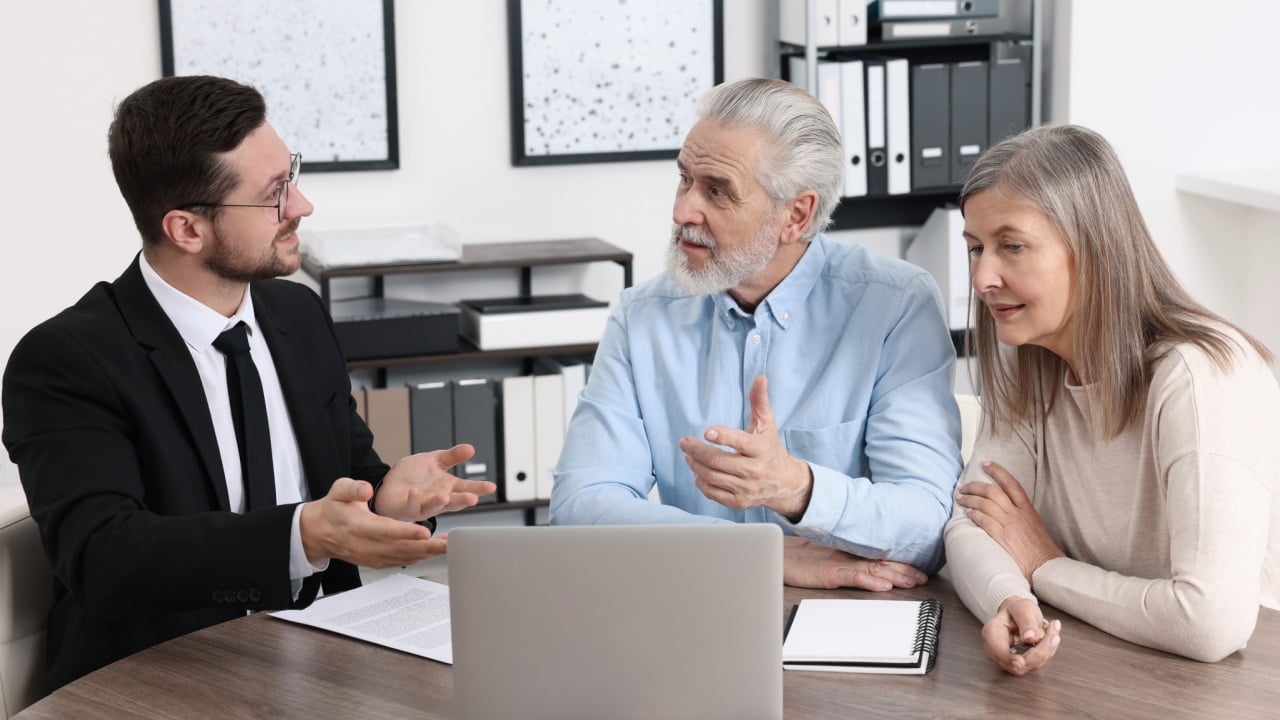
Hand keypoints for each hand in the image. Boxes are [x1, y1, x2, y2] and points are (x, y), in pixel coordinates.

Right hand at [299, 477, 447, 567]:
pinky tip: (434, 551)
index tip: (425, 531)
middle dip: (426, 547)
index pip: (386, 531)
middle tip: (448, 543)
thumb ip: (353, 488)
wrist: (320, 532)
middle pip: (400, 548)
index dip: (407, 532)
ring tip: (448, 546)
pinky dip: (418, 557)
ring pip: (404, 557)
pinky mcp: (377, 561)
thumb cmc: (333, 508)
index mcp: (359, 526)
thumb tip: (367, 490)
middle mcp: (367, 545)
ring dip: (427, 553)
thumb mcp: (338, 491)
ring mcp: (372, 556)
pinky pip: (400, 561)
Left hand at [373, 444, 497, 522]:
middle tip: (473, 498)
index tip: (491, 486)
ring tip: (445, 497)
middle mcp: (438, 498)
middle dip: (463, 500)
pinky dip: (415, 500)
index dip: (478, 488)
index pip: (466, 488)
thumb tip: (471, 448)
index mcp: (447, 487)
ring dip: (440, 503)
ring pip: (434, 507)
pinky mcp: (408, 509)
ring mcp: (424, 505)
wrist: (389, 484)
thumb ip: (452, 456)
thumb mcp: (434, 460)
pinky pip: (412, 506)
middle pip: (454, 501)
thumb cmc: (413, 476)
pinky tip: (416, 492)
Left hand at [680, 376, 811, 520]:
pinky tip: (697, 472)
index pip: (741, 443)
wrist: (784, 483)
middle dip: (697, 450)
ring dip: (695, 465)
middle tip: (684, 442)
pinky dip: (701, 482)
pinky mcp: (739, 502)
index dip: (723, 437)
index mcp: (762, 450)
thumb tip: (760, 378)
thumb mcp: (767, 424)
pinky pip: (714, 493)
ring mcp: (747, 488)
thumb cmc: (771, 449)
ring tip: (688, 454)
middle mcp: (755, 471)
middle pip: (719, 461)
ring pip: (713, 477)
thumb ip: (760, 401)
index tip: (707, 431)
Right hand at [782, 536, 927, 590]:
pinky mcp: (828, 573)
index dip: (900, 563)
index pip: (879, 557)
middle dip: (904, 570)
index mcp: (847, 553)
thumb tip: (867, 570)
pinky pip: (853, 576)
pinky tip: (884, 586)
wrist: (774, 555)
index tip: (919, 572)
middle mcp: (847, 556)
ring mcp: (838, 564)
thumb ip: (844, 561)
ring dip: (894, 575)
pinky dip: (870, 581)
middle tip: (924, 578)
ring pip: (873, 569)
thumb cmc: (797, 558)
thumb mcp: (824, 559)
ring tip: (912, 582)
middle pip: (881, 562)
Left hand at [956, 461, 1064, 582]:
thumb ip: (1021, 514)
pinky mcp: (1002, 537)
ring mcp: (1009, 525)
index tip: (985, 463)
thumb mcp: (1035, 525)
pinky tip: (967, 513)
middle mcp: (1017, 514)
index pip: (1011, 483)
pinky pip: (984, 520)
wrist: (1047, 567)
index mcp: (1027, 509)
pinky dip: (974, 514)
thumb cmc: (1041, 550)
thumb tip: (1005, 507)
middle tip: (964, 486)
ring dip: (970, 499)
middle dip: (975, 486)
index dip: (997, 471)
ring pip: (985, 504)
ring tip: (960, 498)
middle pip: (992, 491)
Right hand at [982, 596, 1061, 675]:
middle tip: (1053, 635)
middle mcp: (997, 650)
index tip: (1020, 661)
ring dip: (1046, 649)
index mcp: (992, 633)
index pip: (997, 651)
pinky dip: (1047, 650)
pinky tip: (1050, 636)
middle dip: (1040, 651)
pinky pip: (1037, 662)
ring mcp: (1009, 659)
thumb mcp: (1023, 607)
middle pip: (1017, 663)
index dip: (1008, 659)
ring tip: (1052, 630)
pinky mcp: (1022, 663)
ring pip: (1030, 664)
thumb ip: (1027, 621)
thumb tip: (1031, 638)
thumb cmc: (1017, 610)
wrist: (1019, 614)